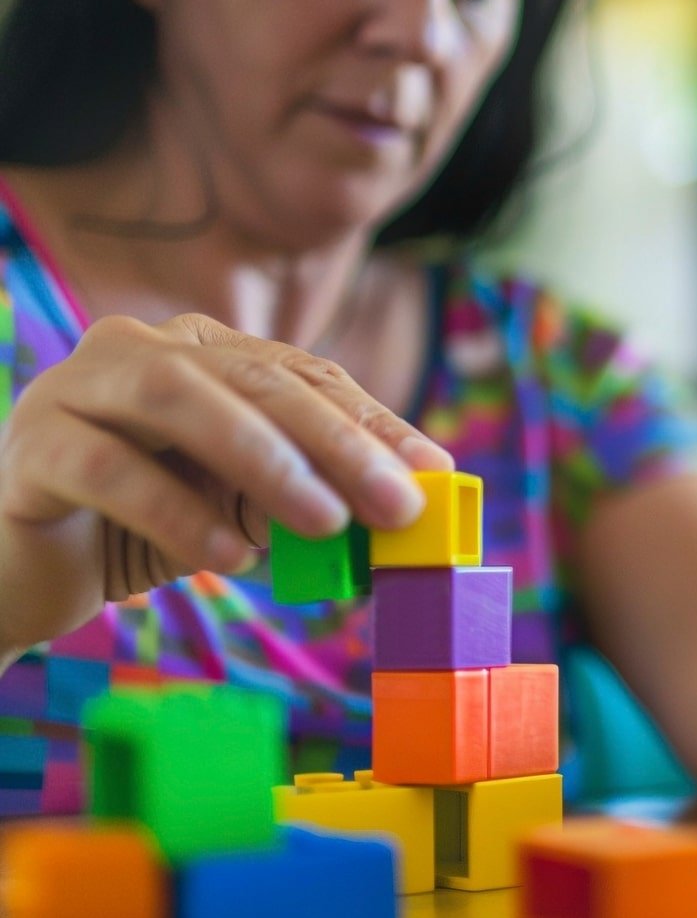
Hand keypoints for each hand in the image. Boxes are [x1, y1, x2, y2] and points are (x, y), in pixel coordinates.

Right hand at [0, 313, 453, 648]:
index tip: (434, 473)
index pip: (306, 377)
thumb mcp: (241, 510)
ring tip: (327, 522)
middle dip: (338, 442)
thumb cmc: (144, 530)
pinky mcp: (31, 443)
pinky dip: (177, 513)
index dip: (374, 422)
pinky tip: (228, 558)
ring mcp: (79, 386)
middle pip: (257, 381)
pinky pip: (110, 468)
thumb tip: (407, 511)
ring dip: (266, 462)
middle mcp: (143, 349)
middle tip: (399, 503)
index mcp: (205, 351)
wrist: (22, 568)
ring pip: (183, 401)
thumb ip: (308, 497)